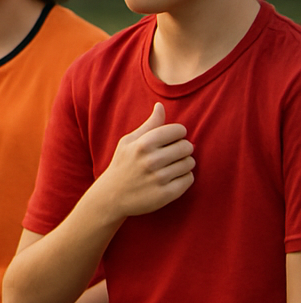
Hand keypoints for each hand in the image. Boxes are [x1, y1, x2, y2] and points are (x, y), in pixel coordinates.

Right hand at [94, 103, 194, 217]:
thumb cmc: (122, 165)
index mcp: (143, 144)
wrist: (111, 196)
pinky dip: (184, 178)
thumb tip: (160, 106)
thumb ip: (149, 125)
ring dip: (184, 164)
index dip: (177, 134)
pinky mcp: (166, 194)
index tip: (170, 141)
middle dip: (182, 149)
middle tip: (172, 155)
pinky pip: (189, 179)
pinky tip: (171, 179)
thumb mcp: (128, 142)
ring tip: (171, 167)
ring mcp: (159, 178)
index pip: (179, 130)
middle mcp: (151, 160)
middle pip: (187, 146)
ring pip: (190, 163)